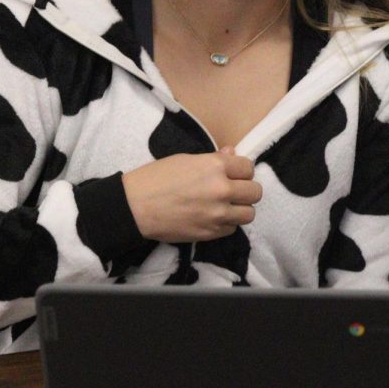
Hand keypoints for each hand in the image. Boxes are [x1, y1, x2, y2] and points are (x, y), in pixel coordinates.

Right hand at [123, 146, 260, 242]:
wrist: (134, 207)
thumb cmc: (156, 178)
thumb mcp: (185, 160)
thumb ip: (214, 159)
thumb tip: (233, 154)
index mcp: (215, 167)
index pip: (248, 168)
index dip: (241, 171)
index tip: (234, 174)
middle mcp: (221, 190)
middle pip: (255, 192)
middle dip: (246, 190)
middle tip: (233, 191)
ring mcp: (217, 214)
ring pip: (249, 213)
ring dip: (240, 209)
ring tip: (227, 206)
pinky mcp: (210, 233)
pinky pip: (232, 229)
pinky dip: (226, 223)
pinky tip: (213, 218)